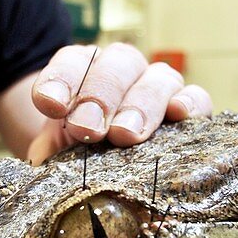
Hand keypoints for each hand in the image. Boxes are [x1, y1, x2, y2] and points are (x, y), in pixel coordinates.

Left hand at [26, 42, 212, 162]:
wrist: (102, 171)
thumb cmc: (74, 159)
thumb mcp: (53, 156)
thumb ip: (46, 157)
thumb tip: (40, 176)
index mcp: (83, 72)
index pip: (73, 61)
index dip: (60, 80)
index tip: (50, 105)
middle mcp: (123, 71)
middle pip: (117, 65)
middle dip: (99, 96)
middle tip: (86, 129)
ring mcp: (158, 86)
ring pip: (157, 79)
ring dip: (140, 104)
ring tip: (125, 134)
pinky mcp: (190, 107)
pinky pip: (197, 98)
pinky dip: (189, 102)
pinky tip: (177, 114)